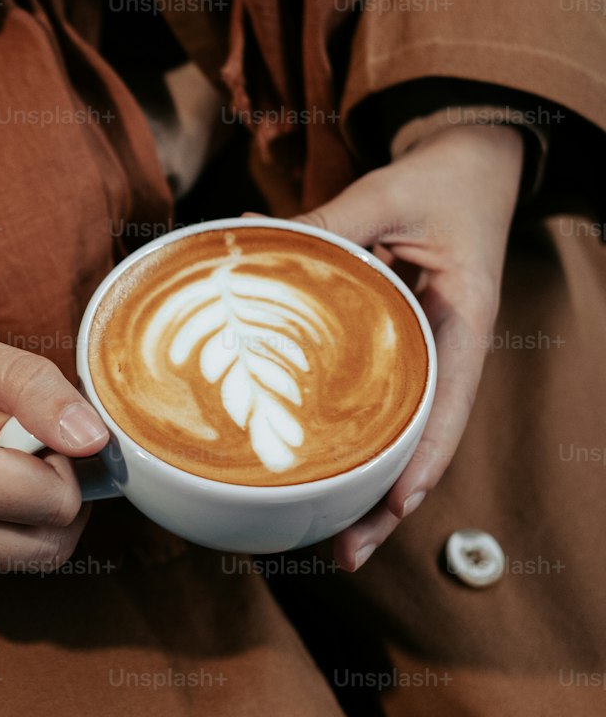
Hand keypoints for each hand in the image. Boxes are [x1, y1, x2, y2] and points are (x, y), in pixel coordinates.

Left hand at [287, 123, 523, 570]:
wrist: (471, 163)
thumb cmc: (442, 179)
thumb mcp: (390, 192)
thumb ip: (330, 217)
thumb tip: (245, 240)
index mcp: (465, 320)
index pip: (448, 405)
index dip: (422, 461)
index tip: (394, 506)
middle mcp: (447, 350)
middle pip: (419, 442)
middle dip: (384, 503)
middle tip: (340, 553)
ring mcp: (422, 356)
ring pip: (394, 433)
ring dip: (361, 484)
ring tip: (319, 537)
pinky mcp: (395, 348)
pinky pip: (370, 399)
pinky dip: (341, 435)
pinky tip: (304, 465)